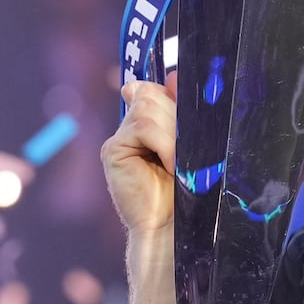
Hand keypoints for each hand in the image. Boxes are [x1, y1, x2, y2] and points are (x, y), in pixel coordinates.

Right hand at [102, 73, 175, 236]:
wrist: (173, 228)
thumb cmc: (189, 192)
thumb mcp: (191, 146)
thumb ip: (181, 113)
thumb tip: (175, 76)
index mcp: (150, 125)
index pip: (153, 89)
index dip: (169, 91)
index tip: (182, 96)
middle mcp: (131, 128)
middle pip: (154, 95)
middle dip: (178, 118)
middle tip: (190, 151)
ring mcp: (120, 138)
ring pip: (149, 108)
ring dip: (173, 136)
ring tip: (181, 164)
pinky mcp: (112, 150)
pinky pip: (144, 127)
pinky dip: (165, 144)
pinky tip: (172, 166)